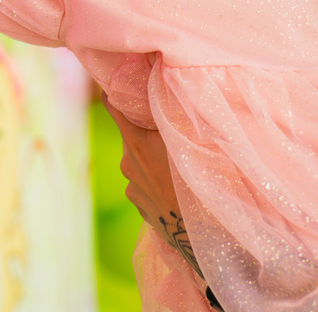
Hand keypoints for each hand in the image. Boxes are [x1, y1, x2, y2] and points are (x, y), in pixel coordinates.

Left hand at [100, 92, 202, 278]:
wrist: (202, 235)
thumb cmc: (202, 182)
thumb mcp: (194, 141)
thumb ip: (178, 116)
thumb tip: (172, 90)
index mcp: (137, 141)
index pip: (114, 106)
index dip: (115, 91)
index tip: (119, 81)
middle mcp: (127, 162)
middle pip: (132, 134)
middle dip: (147, 130)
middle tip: (170, 129)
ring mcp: (131, 186)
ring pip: (140, 161)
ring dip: (154, 159)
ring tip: (180, 167)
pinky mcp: (138, 205)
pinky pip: (145, 183)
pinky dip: (157, 180)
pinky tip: (177, 187)